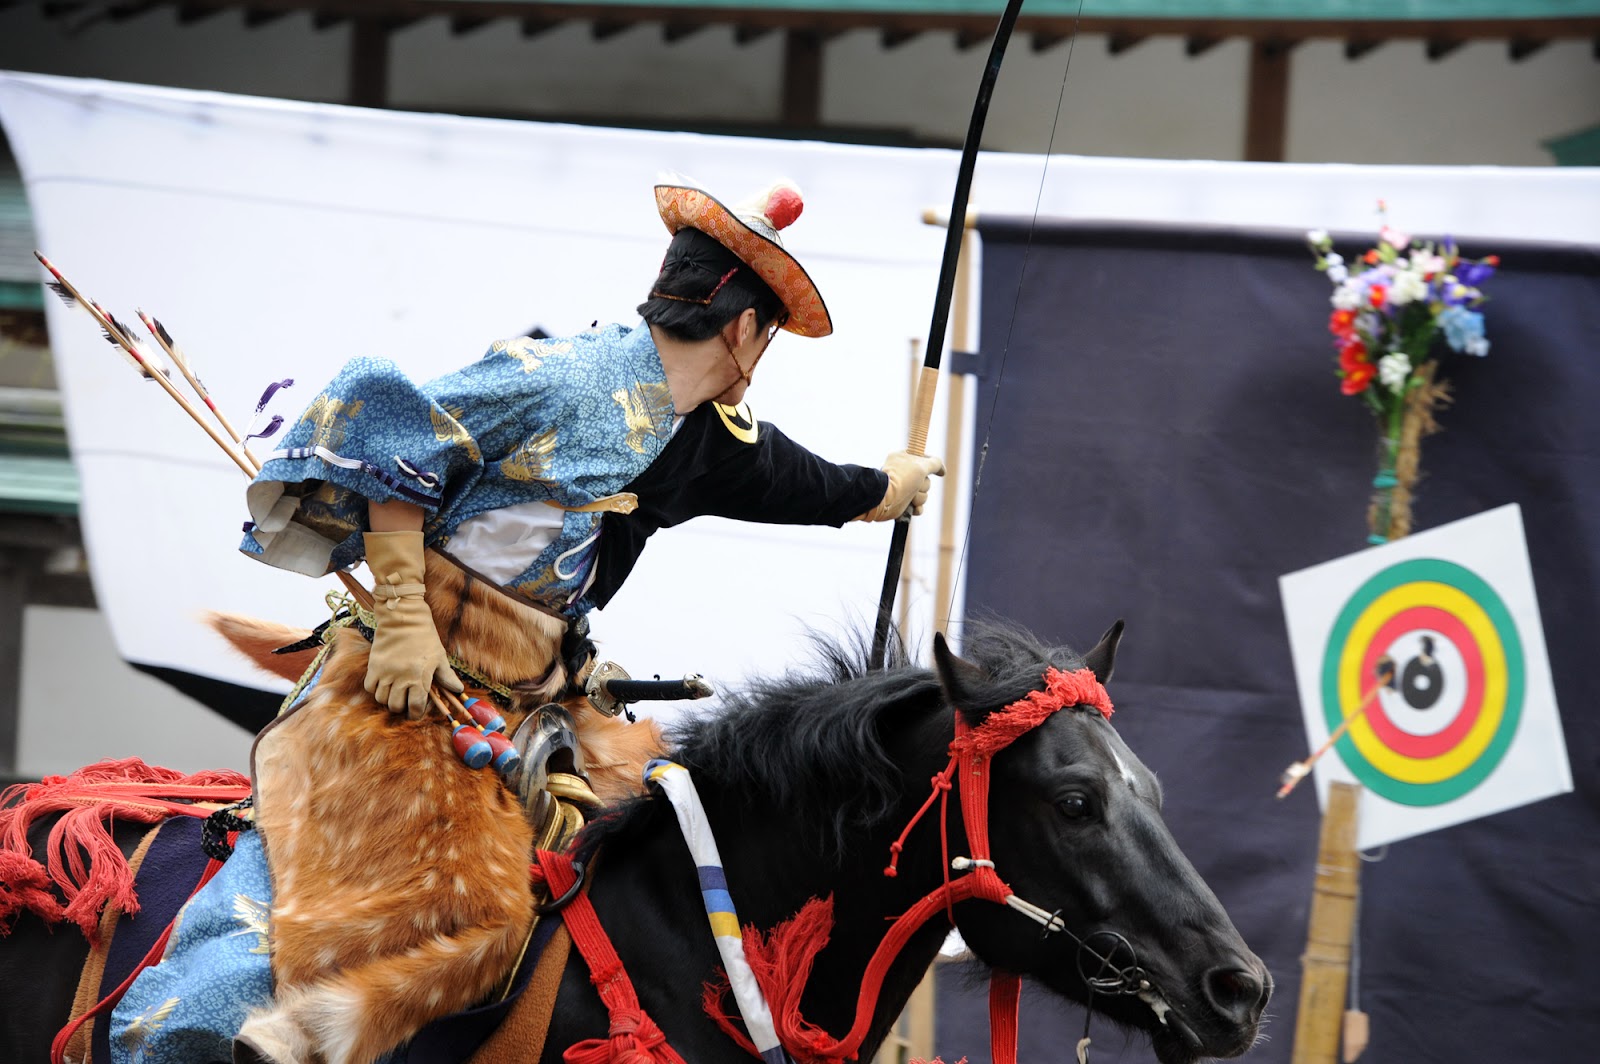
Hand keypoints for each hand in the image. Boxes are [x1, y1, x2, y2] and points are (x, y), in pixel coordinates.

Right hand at [362, 530, 462, 718]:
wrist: (404, 618)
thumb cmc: (425, 637)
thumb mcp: (439, 657)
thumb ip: (447, 676)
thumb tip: (459, 690)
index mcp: (419, 678)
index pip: (415, 708)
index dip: (417, 713)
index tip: (419, 709)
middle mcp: (400, 678)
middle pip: (396, 707)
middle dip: (402, 707)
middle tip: (407, 699)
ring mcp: (385, 673)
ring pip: (382, 699)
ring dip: (389, 699)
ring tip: (397, 690)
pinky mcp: (373, 666)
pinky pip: (370, 688)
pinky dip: (376, 689)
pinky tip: (385, 683)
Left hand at [859, 451, 945, 521]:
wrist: (885, 499)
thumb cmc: (902, 479)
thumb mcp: (921, 466)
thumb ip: (934, 463)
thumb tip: (940, 467)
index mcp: (903, 458)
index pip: (923, 459)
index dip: (933, 465)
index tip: (941, 473)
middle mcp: (904, 472)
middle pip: (926, 480)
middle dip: (923, 486)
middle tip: (914, 485)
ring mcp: (903, 488)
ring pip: (923, 494)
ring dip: (919, 498)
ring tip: (909, 497)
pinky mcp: (903, 502)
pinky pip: (918, 506)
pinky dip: (917, 508)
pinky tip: (912, 507)